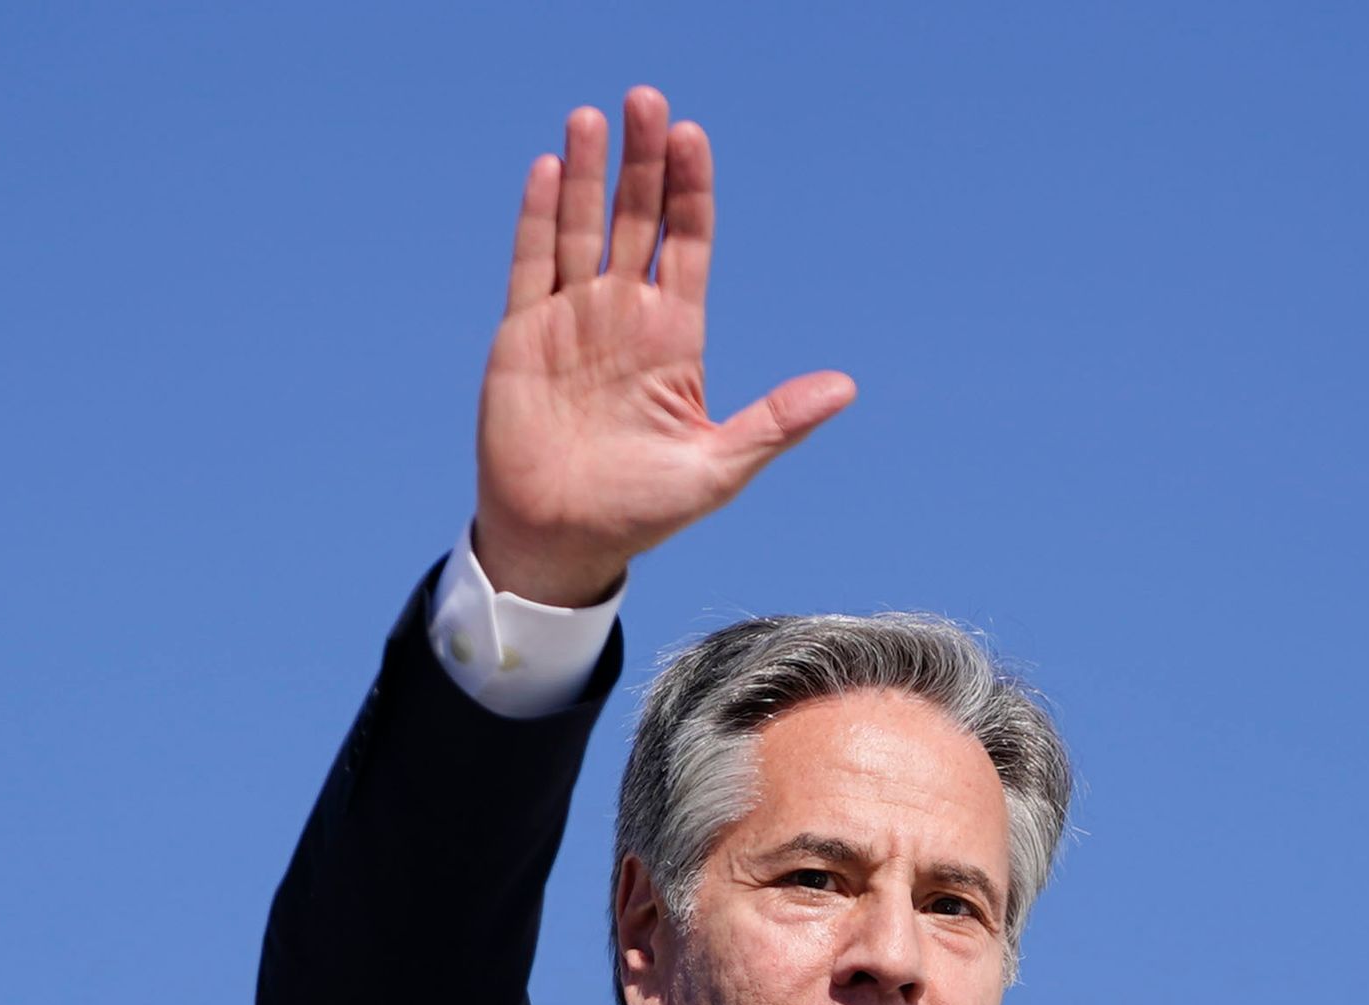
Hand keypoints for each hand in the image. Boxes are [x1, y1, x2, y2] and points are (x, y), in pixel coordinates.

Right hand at [471, 88, 856, 607]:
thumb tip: (845, 387)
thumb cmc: (642, 511)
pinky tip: (550, 169)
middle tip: (648, 101)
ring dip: (587, 173)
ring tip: (594, 117)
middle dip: (641, 162)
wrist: (562, 540)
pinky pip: (532, 264)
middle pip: (635, 219)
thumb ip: (776, 422)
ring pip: (581, 228)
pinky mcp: (523, 334)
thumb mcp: (719, 468)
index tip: (693, 138)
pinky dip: (540, 218)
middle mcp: (624, 317)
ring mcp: (571, 320)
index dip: (690, 193)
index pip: (688, 245)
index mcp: (674, 339)